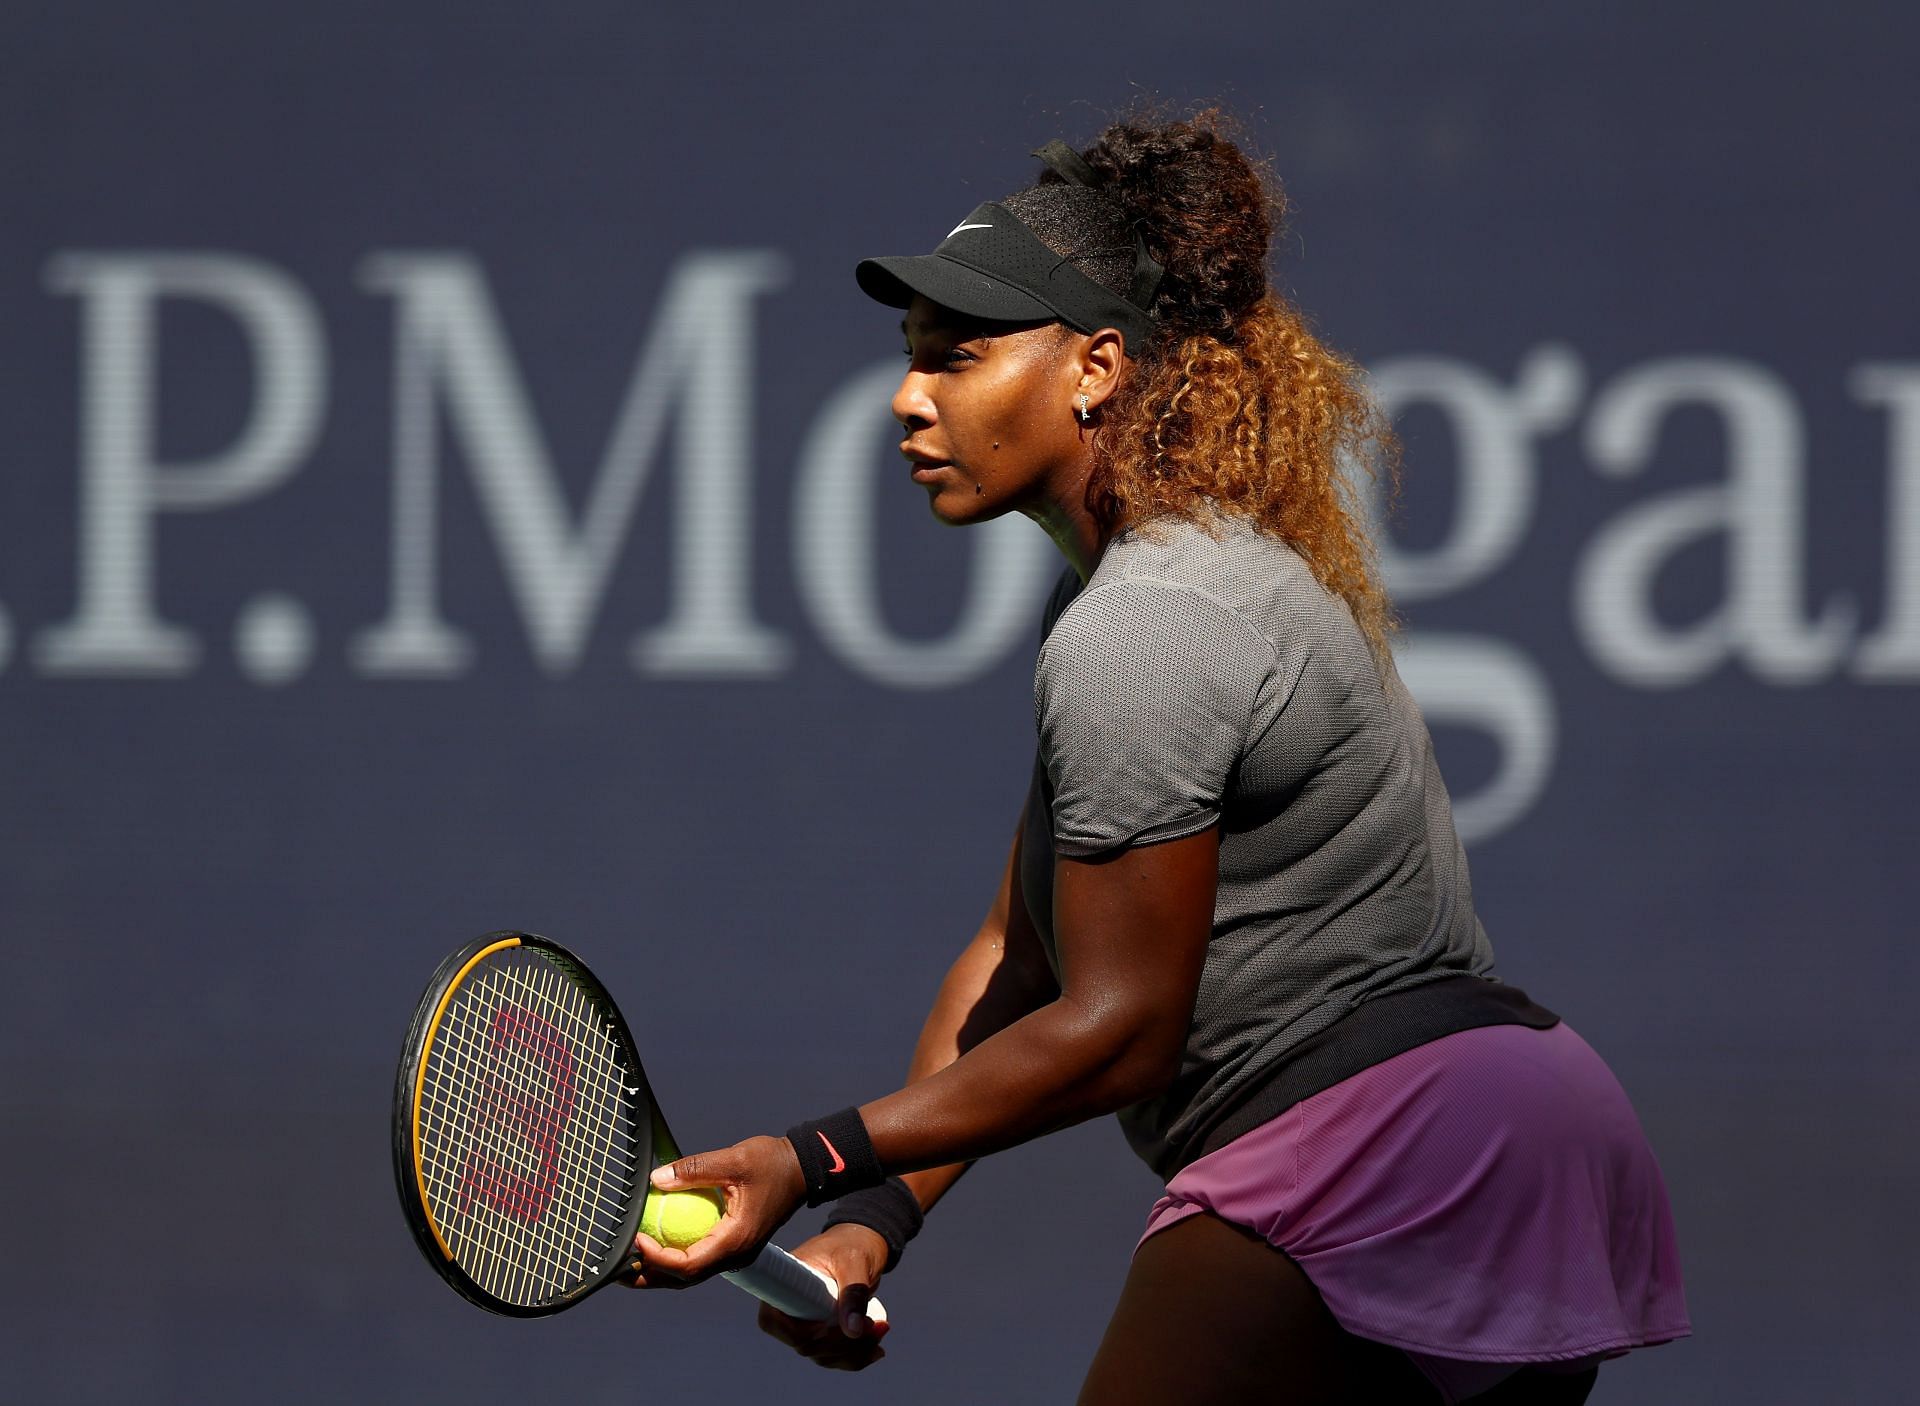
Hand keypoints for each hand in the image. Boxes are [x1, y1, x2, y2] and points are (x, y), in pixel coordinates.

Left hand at [621, 1134, 806, 1289]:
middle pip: (686, 1278)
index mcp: (736, 1239)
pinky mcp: (734, 1244)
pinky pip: (701, 1259)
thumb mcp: (733, 1159)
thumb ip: (695, 1169)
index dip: (658, 1257)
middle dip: (651, 1276)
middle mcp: (736, 1254)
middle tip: (619, 1269)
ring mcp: (736, 1252)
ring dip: (661, 1271)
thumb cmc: (772, 1162)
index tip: (637, 1238)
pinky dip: (676, 1258)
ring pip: (692, 1273)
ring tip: (631, 1264)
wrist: (803, 1168)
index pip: (689, 1263)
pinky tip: (658, 1244)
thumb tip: (656, 1179)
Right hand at [756, 1223, 891, 1369]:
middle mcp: (790, 1306)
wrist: (864, 1243)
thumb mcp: (855, 1261)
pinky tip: (876, 1350)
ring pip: (821, 1355)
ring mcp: (806, 1321)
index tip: (829, 1325)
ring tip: (881, 1330)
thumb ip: (854, 1293)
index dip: (799, 1333)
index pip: (773, 1322)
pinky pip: (834, 1355)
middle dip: (841, 1344)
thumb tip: (853, 1331)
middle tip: (874, 1326)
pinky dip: (855, 1357)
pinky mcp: (824, 1331)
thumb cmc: (853, 1244)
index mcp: (785, 1283)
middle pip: (804, 1344)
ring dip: (853, 1352)